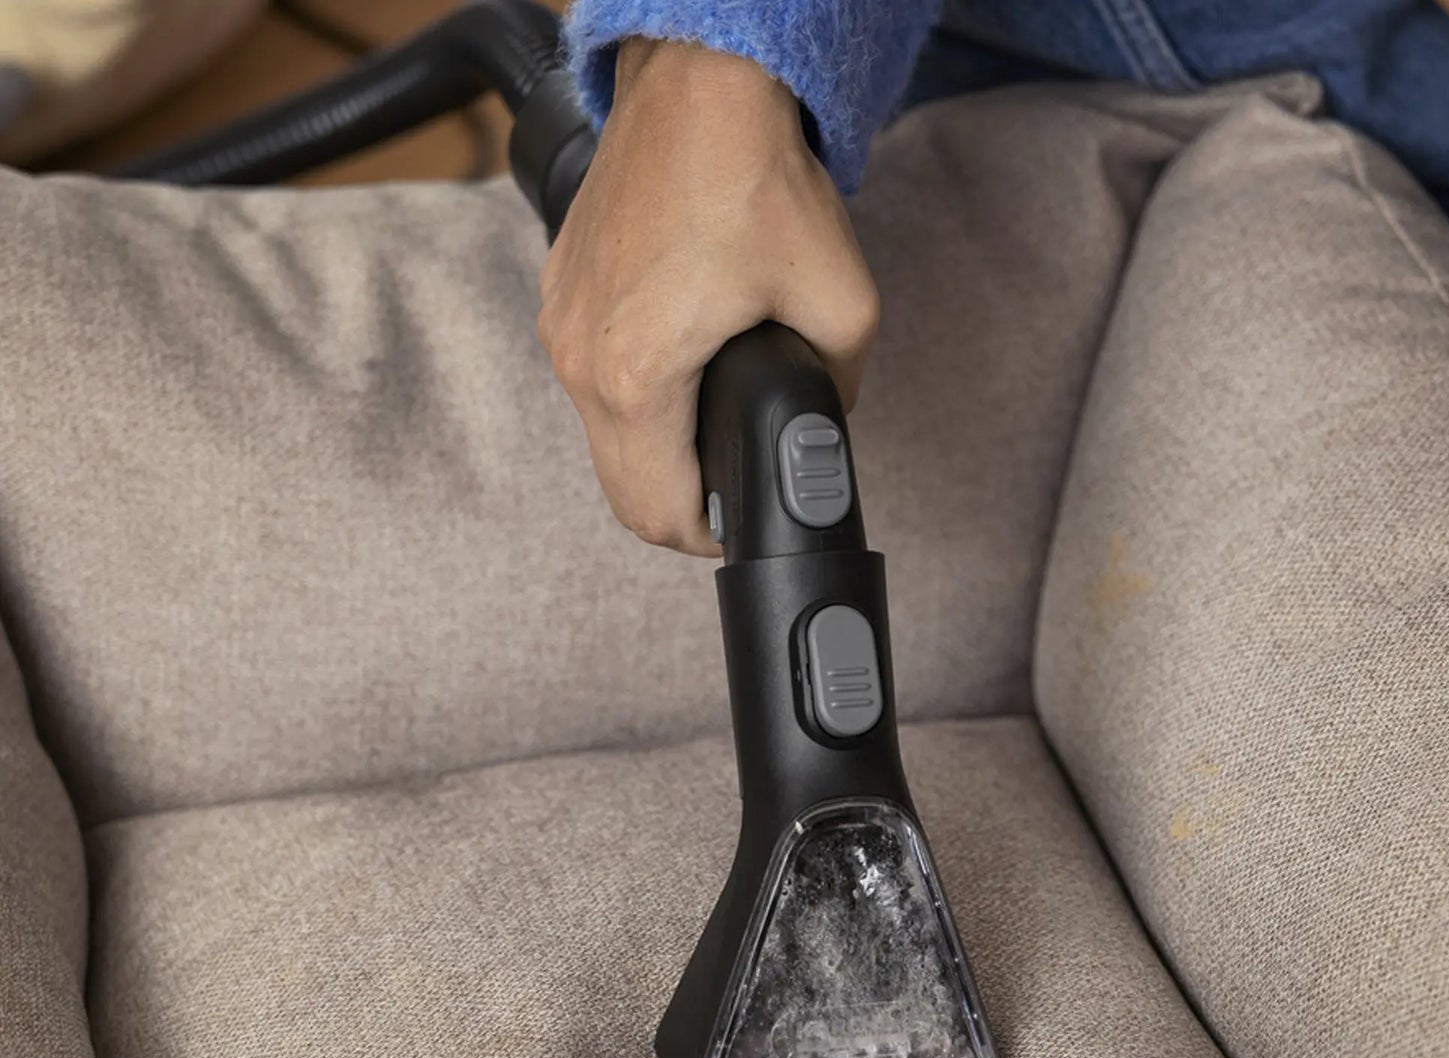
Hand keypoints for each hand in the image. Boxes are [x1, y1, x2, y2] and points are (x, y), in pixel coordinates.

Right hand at [538, 39, 879, 554]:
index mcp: (638, 375)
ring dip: (656, 459)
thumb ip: (838, 391)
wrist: (698, 79)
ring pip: (602, 444)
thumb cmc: (756, 174)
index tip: (743, 528)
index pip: (658, 513)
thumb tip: (824, 424)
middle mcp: (580, 359)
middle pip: (623, 493)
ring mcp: (560, 326)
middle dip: (682, 510)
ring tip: (713, 434)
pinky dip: (634, 404)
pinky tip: (682, 374)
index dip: (709, 538)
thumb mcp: (841, 301)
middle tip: (733, 495)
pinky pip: (590, 384)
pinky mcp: (559, 295)